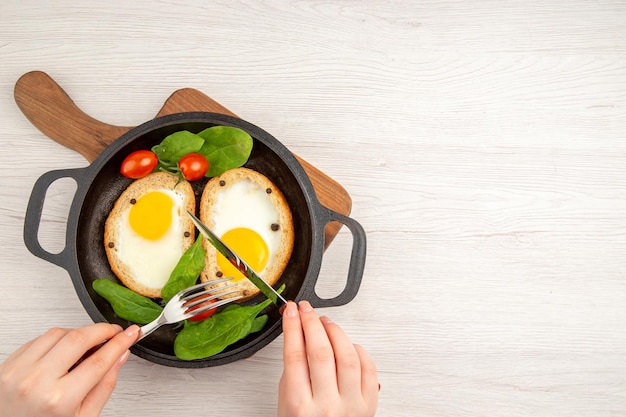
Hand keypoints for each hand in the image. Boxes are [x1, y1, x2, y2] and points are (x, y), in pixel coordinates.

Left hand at [0, 323, 138, 416]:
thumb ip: (104, 386)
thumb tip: (119, 356)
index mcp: (60, 400)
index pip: (100, 360)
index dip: (120, 343)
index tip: (131, 334)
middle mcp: (36, 382)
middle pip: (79, 338)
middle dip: (103, 330)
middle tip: (115, 331)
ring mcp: (19, 371)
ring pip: (58, 333)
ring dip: (79, 333)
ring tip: (90, 342)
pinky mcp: (8, 364)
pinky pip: (39, 339)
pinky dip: (57, 339)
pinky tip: (65, 348)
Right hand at [278, 301, 377, 416]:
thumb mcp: (286, 403)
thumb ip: (293, 373)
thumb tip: (300, 337)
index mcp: (300, 406)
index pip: (295, 355)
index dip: (292, 327)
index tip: (290, 311)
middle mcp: (326, 406)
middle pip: (320, 352)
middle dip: (312, 323)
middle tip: (306, 309)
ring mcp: (351, 406)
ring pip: (347, 356)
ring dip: (335, 332)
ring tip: (326, 322)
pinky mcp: (369, 405)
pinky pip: (368, 369)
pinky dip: (358, 351)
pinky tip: (348, 343)